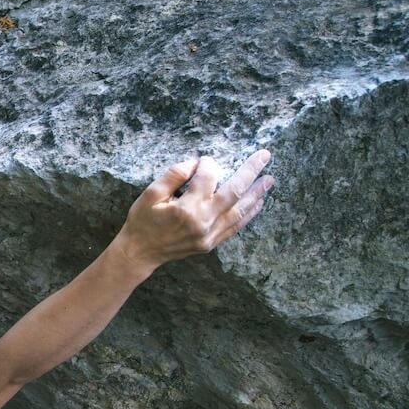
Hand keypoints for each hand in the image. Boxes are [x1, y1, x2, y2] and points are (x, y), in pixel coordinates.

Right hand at [116, 150, 274, 272]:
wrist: (139, 253)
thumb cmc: (142, 221)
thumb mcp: (150, 194)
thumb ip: (174, 175)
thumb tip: (196, 163)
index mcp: (186, 208)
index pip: (207, 177)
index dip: (207, 164)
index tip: (202, 161)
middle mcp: (202, 222)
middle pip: (233, 191)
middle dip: (250, 171)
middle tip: (264, 156)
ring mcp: (209, 235)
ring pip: (240, 210)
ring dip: (256, 193)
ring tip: (269, 179)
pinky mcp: (211, 243)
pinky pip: (236, 227)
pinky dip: (249, 214)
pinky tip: (258, 202)